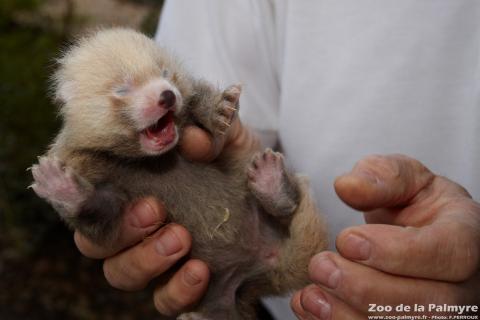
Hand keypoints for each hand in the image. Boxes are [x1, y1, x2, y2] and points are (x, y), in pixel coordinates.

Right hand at [74, 119, 259, 315]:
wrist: (282, 209)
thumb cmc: (246, 168)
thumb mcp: (234, 140)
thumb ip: (214, 128)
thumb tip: (192, 139)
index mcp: (140, 184)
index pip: (91, 192)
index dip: (79, 193)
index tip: (94, 183)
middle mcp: (141, 224)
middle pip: (95, 241)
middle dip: (118, 230)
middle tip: (155, 210)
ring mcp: (161, 258)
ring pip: (120, 273)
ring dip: (143, 259)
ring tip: (181, 239)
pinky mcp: (186, 286)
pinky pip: (165, 301)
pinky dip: (177, 289)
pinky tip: (200, 270)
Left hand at [291, 154, 479, 318]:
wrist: (416, 232)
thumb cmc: (415, 205)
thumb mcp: (405, 178)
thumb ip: (381, 177)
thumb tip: (347, 186)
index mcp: (467, 238)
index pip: (450, 255)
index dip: (397, 253)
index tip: (347, 240)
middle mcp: (464, 285)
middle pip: (428, 305)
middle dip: (364, 288)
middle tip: (321, 266)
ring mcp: (444, 315)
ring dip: (349, 316)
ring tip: (312, 292)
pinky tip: (313, 308)